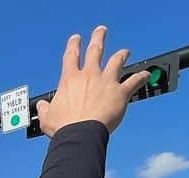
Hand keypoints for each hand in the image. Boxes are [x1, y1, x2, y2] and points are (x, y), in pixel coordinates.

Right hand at [36, 26, 150, 136]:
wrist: (80, 135)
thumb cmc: (64, 128)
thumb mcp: (47, 118)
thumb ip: (45, 109)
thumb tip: (42, 106)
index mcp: (70, 80)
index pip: (71, 56)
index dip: (73, 45)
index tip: (76, 39)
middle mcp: (89, 75)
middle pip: (95, 50)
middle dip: (98, 37)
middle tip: (101, 31)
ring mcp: (106, 81)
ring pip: (116, 61)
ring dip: (122, 55)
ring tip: (125, 52)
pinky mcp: (120, 92)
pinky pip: (134, 81)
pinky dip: (141, 77)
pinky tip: (146, 75)